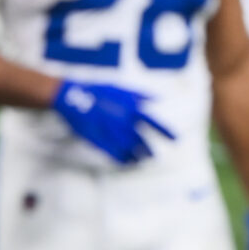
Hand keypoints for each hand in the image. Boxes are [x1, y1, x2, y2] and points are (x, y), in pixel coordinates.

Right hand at [50, 80, 174, 164]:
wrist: (72, 96)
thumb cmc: (96, 90)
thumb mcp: (119, 88)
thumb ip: (139, 94)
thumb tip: (158, 97)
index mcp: (129, 107)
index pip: (152, 121)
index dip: (165, 130)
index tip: (176, 139)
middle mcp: (122, 120)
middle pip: (140, 138)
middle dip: (148, 149)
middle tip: (153, 156)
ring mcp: (110, 130)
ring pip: (128, 148)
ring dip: (137, 155)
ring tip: (141, 161)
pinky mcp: (98, 137)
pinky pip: (113, 152)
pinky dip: (121, 158)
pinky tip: (126, 161)